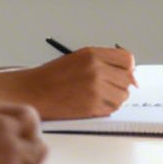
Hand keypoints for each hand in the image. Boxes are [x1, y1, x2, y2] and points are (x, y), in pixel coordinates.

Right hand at [0, 46, 136, 119]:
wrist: (33, 91)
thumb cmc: (53, 76)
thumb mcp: (79, 58)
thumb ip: (103, 62)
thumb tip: (130, 74)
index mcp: (92, 54)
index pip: (127, 59)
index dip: (128, 68)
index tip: (125, 74)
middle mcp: (96, 69)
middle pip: (127, 79)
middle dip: (121, 85)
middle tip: (108, 89)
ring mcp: (95, 88)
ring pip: (122, 96)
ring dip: (114, 99)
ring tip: (97, 97)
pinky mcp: (92, 106)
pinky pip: (112, 109)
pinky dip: (106, 109)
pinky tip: (91, 105)